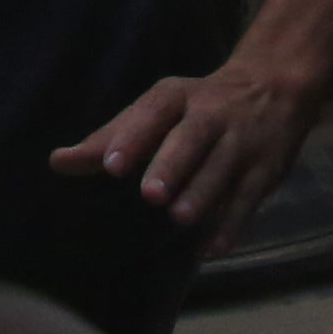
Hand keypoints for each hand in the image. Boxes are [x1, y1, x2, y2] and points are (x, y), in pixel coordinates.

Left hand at [58, 57, 316, 237]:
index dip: (133, 138)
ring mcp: (241, 141)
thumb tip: (59, 163)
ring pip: (222, 166)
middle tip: (150, 194)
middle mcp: (211, 114)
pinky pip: (249, 197)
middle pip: (191, 137)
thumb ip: (110, 139)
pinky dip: (233, 222)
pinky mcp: (266, 169)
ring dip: (203, 192)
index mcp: (176, 97)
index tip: (111, 167)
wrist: (273, 86)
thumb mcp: (156, 110)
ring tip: (180, 217)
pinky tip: (213, 247)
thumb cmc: (195, 106)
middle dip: (172, 164)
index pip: (153, 112)